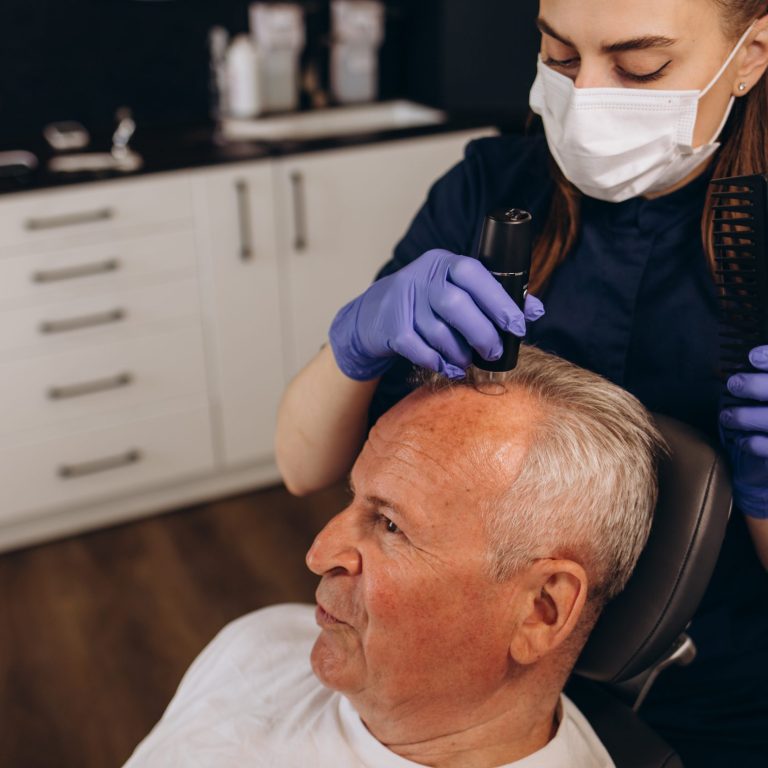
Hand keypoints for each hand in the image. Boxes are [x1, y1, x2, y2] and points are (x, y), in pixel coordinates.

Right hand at [329, 248, 544, 380]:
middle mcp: (421, 277)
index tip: (517, 326)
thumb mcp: (455, 290)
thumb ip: (493, 298)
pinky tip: (448, 368)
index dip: (499, 300)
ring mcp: (402, 301)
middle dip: (481, 333)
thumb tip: (535, 311)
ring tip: (467, 361)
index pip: (473, 272)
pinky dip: (437, 362)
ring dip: (458, 352)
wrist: (372, 315)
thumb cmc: (426, 304)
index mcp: (443, 262)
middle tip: (493, 352)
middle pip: (455, 304)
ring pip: (437, 331)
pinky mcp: (389, 326)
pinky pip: (417, 349)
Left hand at [719, 345, 767, 518]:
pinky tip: (740, 440)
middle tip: (734, 384)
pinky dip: (752, 443)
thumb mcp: (767, 397)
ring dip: (745, 416)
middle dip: (755, 386)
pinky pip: (767, 448)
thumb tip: (749, 357)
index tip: (752, 357)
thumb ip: (763, 381)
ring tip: (727, 416)